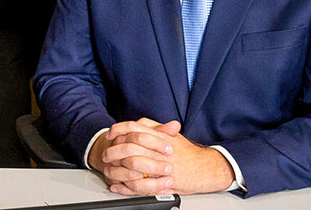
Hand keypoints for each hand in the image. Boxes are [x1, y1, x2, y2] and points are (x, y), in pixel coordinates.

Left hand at [94, 119, 233, 195]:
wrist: (205, 169)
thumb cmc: (188, 153)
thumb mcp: (172, 136)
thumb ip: (155, 127)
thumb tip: (138, 123)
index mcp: (159, 137)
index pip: (133, 128)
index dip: (118, 130)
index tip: (110, 134)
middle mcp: (157, 151)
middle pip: (128, 148)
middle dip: (113, 151)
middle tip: (106, 154)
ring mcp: (158, 168)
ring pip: (130, 167)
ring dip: (116, 169)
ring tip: (109, 170)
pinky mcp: (160, 183)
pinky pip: (138, 186)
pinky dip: (124, 187)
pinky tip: (117, 186)